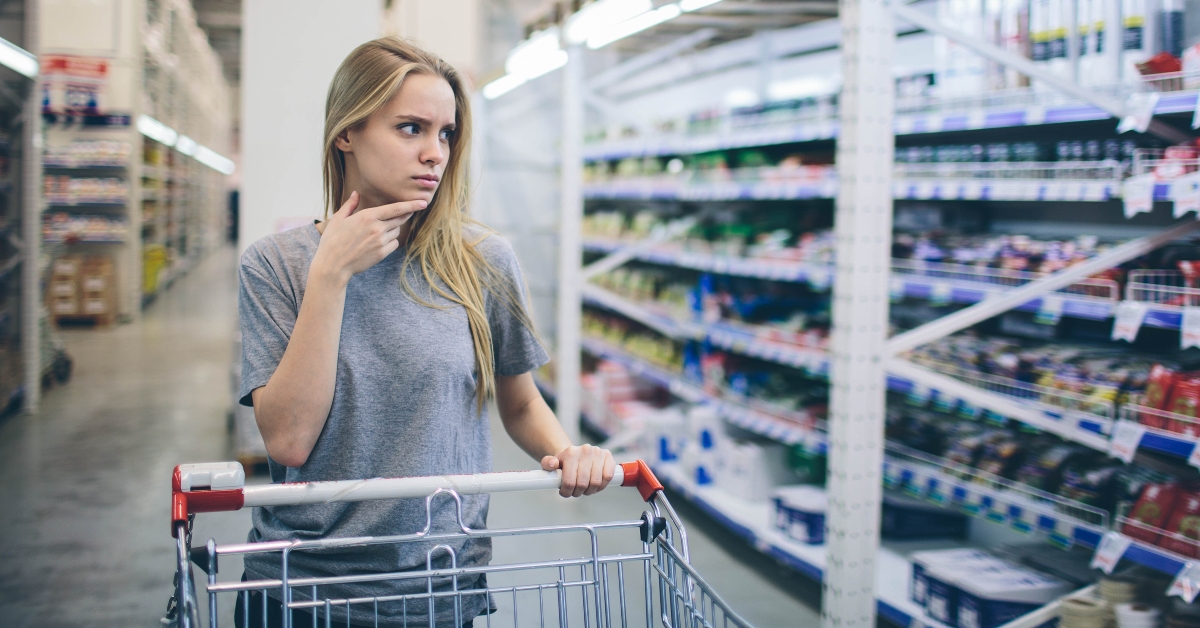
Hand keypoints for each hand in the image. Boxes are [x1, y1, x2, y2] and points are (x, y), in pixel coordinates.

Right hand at [311, 191, 427, 282]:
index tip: (423, 202)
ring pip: (396, 231)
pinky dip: (390, 241)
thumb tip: (356, 193)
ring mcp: (381, 241)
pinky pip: (394, 243)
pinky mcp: (382, 253)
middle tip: (406, 213)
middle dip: (405, 215)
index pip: (396, 208)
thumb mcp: (338, 219)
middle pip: (400, 219)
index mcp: (367, 216)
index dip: (411, 205)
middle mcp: (377, 228)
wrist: (333, 265)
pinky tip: (377, 243)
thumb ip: (350, 205)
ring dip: (392, 229)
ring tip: (376, 233)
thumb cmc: (333, 241)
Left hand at [542, 444, 615, 497]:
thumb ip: (547, 463)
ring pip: (596, 482)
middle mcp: (585, 450)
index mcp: (570, 452)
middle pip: (583, 483)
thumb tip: (553, 464)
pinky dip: (602, 485)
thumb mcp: (550, 463)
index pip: (569, 481)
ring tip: (585, 489)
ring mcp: (598, 452)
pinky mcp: (608, 456)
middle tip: (575, 492)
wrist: (576, 454)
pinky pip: (608, 476)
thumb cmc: (563, 462)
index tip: (565, 493)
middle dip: (578, 492)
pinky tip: (596, 485)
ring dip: (590, 491)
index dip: (567, 492)